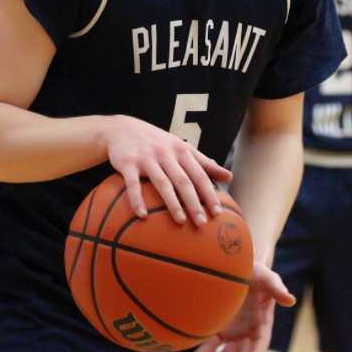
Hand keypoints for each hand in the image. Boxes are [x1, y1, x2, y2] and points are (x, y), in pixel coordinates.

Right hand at [103, 116, 232, 226]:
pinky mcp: (127, 163)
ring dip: (172, 203)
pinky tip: (142, 216)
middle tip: (202, 223)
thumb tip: (229, 177)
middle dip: (194, 202)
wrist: (122, 128)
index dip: (209, 193)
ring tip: (181, 221)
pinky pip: (133, 184)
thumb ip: (204, 162)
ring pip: (162, 183)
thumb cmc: (157, 142)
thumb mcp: (181, 147)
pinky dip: (137, 200)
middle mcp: (165, 153)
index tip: (218, 212)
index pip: (199, 174)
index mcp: (181, 150)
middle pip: (183, 181)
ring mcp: (146, 158)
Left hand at [185, 261, 294, 351]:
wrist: (238, 268)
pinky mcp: (219, 328)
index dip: (257, 351)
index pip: (261, 341)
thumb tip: (291, 300)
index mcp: (262, 322)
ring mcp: (233, 332)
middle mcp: (248, 331)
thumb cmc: (256, 273)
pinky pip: (210, 343)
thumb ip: (277, 288)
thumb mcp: (267, 277)